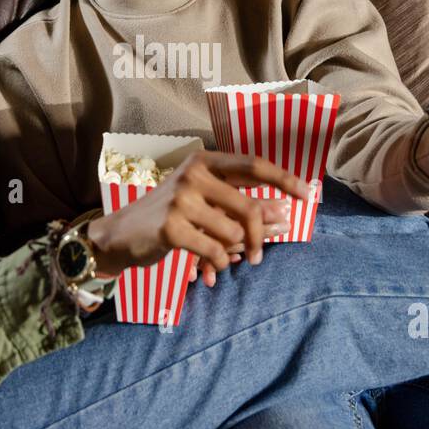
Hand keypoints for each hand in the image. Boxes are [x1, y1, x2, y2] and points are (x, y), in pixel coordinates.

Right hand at [85, 151, 309, 284]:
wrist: (121, 234)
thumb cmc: (170, 215)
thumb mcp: (202, 198)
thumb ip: (238, 201)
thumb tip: (285, 213)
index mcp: (205, 160)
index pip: (254, 165)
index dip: (284, 179)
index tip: (307, 195)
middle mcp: (194, 174)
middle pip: (248, 206)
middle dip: (260, 235)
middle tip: (259, 256)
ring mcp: (181, 199)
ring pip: (232, 233)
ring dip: (232, 252)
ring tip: (219, 257)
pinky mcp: (171, 227)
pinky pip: (214, 251)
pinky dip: (217, 263)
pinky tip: (209, 267)